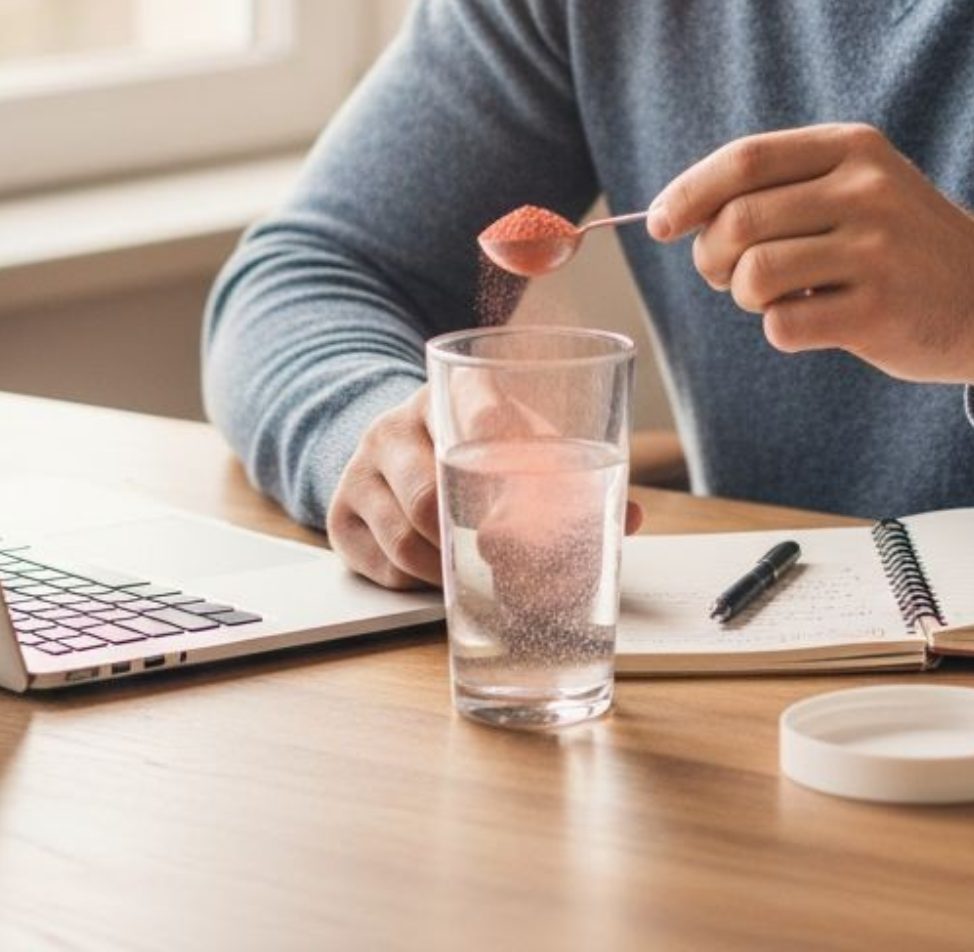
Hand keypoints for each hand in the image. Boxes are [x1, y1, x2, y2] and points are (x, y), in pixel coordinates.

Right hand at [327, 382, 647, 590]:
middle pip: (433, 491)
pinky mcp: (341, 511)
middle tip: (513, 561)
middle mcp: (397, 424)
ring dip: (448, 569)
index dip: (507, 450)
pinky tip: (440, 577)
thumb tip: (632, 517)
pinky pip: (381, 562)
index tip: (532, 494)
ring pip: (406, 534)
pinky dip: (417, 581)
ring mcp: (362, 467)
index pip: (478, 410)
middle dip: (476, 538)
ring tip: (478, 576)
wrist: (393, 436)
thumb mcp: (511, 433)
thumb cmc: (470, 440)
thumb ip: (565, 468)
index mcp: (451, 391)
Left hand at [646, 123, 973, 395]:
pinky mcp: (879, 312)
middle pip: (739, 220)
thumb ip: (782, 186)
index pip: (745, 160)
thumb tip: (679, 212)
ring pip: (754, 274)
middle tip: (721, 274)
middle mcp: (865, 191)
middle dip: (709, 255)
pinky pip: (784, 325)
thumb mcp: (859, 185)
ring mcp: (876, 252)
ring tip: (768, 296)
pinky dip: (780, 328)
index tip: (658, 222)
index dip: (689, 192)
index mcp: (852, 148)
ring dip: (742, 295)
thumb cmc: (903, 243)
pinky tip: (811, 320)